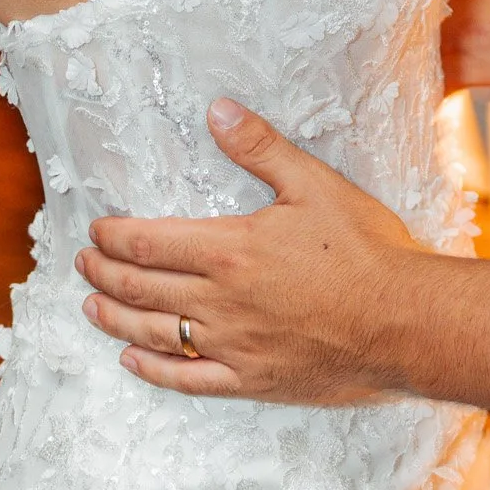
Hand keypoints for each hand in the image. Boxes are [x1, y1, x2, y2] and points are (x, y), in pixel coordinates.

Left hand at [76, 99, 424, 401]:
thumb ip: (260, 148)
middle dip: (105, 274)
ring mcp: (233, 346)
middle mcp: (220, 302)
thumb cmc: (366, 251)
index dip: (115, 237)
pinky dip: (154, 371)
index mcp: (230, 250)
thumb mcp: (314, 184)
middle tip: (84, 263)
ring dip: (115, 320)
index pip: (149, 244)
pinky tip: (133, 361)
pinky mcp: (252, 380)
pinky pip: (189, 380)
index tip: (96, 230)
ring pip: (155, 335)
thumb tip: (218, 109)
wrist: (406, 322)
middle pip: (142, 290)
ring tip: (91, 308)